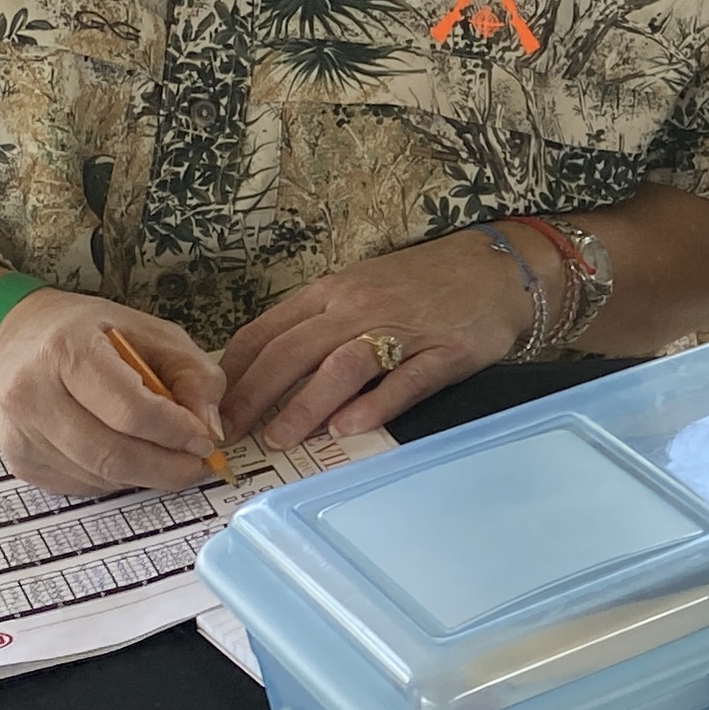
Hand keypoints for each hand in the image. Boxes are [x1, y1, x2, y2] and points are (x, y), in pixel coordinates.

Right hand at [0, 291, 229, 497]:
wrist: (19, 339)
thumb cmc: (91, 333)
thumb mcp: (152, 333)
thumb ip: (193, 374)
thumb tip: (211, 427)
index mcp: (65, 350)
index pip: (130, 411)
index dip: (177, 433)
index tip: (205, 439)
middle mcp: (31, 394)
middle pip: (113, 455)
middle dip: (167, 468)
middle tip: (197, 464)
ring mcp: (20, 433)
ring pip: (99, 477)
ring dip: (145, 475)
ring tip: (167, 456)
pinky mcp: (20, 461)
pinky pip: (82, 485)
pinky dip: (116, 479)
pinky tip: (127, 454)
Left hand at [217, 228, 540, 450]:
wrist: (497, 269)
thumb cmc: (423, 285)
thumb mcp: (359, 290)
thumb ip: (316, 325)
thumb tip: (265, 374)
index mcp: (330, 292)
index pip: (266, 331)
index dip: (233, 373)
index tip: (210, 408)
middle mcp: (358, 307)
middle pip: (293, 351)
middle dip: (254, 396)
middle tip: (230, 435)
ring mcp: (402, 330)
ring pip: (342, 365)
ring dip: (305, 405)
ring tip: (279, 440)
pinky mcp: (444, 353)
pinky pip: (403, 381)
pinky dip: (374, 405)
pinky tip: (349, 430)